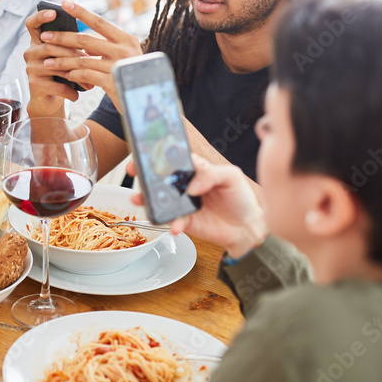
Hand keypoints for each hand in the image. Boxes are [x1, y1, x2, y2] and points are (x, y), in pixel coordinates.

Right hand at [23, 7, 85, 117]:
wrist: (49, 100)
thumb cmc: (61, 74)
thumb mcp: (65, 56)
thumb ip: (71, 45)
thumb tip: (94, 40)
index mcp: (38, 41)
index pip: (32, 23)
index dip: (41, 16)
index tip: (53, 12)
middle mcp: (31, 52)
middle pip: (50, 45)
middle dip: (72, 52)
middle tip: (90, 60)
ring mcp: (30, 68)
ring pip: (54, 64)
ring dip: (75, 72)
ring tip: (89, 82)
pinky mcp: (33, 84)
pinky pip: (55, 85)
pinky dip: (69, 90)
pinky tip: (77, 95)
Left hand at [38, 0, 142, 103]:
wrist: (143, 100)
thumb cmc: (129, 76)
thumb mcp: (123, 57)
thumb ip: (105, 47)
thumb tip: (80, 37)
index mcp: (126, 39)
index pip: (99, 22)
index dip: (81, 12)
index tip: (64, 3)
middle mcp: (124, 50)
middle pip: (86, 39)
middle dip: (62, 38)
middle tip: (44, 36)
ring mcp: (118, 66)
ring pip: (82, 59)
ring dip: (62, 61)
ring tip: (47, 62)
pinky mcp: (113, 82)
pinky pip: (86, 75)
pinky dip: (74, 75)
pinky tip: (65, 76)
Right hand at [128, 156, 266, 257]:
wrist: (246, 227)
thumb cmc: (240, 198)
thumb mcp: (231, 176)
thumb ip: (211, 174)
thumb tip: (192, 186)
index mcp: (195, 170)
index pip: (174, 158)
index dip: (159, 154)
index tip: (148, 153)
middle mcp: (185, 185)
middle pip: (160, 177)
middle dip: (144, 174)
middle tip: (135, 171)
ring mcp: (182, 203)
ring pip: (159, 199)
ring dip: (145, 199)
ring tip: (138, 199)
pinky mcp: (184, 221)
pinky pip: (172, 221)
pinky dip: (171, 223)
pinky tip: (175, 225)